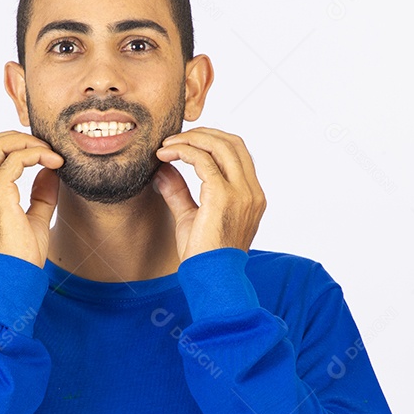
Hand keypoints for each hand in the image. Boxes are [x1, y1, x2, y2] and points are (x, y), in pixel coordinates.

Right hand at [0, 130, 63, 266]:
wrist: (13, 281)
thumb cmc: (21, 259)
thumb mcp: (34, 221)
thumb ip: (40, 196)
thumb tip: (51, 171)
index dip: (9, 148)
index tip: (38, 155)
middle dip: (15, 138)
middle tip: (44, 147)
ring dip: (25, 143)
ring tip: (50, 153)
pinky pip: (14, 160)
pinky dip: (35, 155)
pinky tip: (53, 163)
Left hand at [153, 128, 265, 261]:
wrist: (211, 279)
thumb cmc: (203, 256)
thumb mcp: (190, 217)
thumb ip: (179, 192)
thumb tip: (162, 170)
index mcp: (251, 196)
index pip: (238, 153)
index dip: (211, 141)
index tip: (185, 144)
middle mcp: (251, 192)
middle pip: (232, 142)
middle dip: (201, 134)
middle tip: (173, 139)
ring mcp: (241, 193)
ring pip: (220, 145)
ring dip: (190, 139)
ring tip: (166, 146)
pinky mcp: (223, 196)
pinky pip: (203, 160)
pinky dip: (182, 152)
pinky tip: (164, 156)